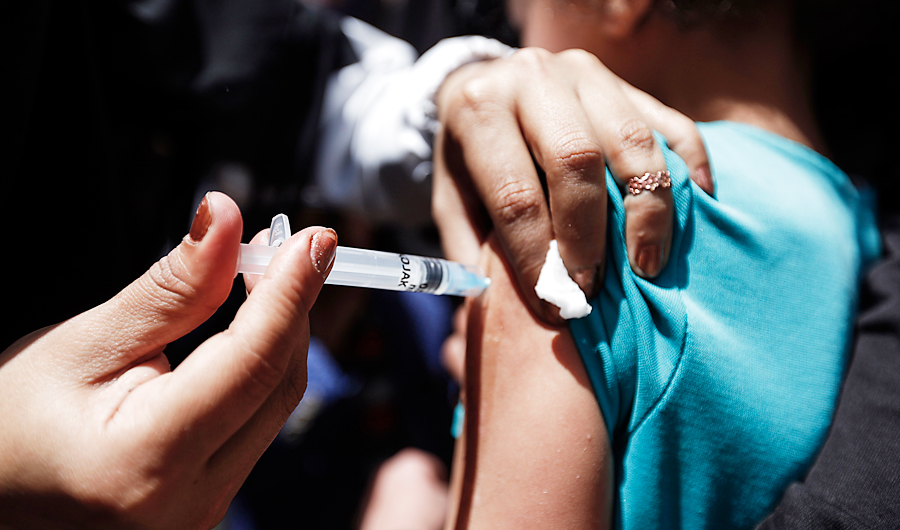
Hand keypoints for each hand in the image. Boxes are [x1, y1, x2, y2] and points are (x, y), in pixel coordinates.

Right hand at [0, 192, 336, 528]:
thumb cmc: (13, 423)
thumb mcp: (84, 344)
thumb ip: (170, 289)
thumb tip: (227, 221)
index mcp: (146, 462)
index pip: (254, 363)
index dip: (292, 292)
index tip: (316, 240)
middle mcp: (188, 501)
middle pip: (278, 383)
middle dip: (292, 306)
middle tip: (286, 245)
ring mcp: (204, 509)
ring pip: (276, 403)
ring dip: (281, 332)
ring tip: (262, 274)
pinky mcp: (210, 500)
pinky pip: (258, 422)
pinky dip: (262, 365)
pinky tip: (248, 325)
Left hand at [433, 47, 711, 321]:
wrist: (485, 85)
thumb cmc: (469, 159)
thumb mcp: (450, 200)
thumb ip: (472, 249)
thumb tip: (506, 307)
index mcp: (479, 109)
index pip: (514, 194)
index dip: (537, 258)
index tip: (554, 307)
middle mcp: (533, 79)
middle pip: (576, 159)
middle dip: (589, 236)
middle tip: (593, 288)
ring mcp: (586, 75)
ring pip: (633, 142)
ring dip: (646, 213)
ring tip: (646, 265)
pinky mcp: (628, 84)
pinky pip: (674, 126)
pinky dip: (690, 170)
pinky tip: (695, 209)